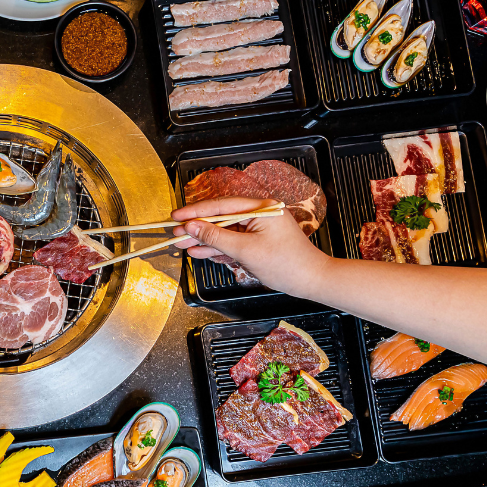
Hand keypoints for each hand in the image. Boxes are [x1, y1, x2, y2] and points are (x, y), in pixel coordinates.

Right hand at [171, 197, 329, 293]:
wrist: (311, 281)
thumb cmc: (287, 264)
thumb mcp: (246, 250)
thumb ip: (216, 237)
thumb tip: (193, 227)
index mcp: (261, 208)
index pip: (221, 206)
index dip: (196, 211)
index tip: (177, 216)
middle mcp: (259, 214)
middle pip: (220, 218)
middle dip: (197, 227)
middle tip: (175, 233)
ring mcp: (257, 229)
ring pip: (224, 232)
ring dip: (204, 240)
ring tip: (182, 244)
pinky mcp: (257, 242)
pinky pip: (232, 242)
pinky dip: (217, 248)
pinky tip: (199, 251)